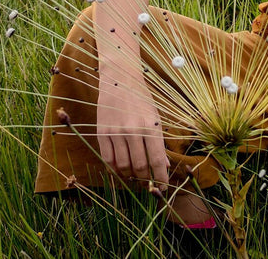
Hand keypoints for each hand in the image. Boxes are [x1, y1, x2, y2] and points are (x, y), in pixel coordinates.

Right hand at [95, 61, 170, 186]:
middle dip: (145, 179)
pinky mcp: (102, 132)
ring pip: (123, 166)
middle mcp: (133, 131)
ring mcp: (116, 132)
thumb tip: (165, 166)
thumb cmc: (142, 100)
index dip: (160, 178)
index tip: (162, 187)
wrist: (119, 81)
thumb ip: (160, 142)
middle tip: (147, 183)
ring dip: (130, 176)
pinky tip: (120, 169)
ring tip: (134, 176)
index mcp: (151, 127)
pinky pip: (108, 159)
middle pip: (140, 166)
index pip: (158, 160)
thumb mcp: (156, 118)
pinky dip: (114, 169)